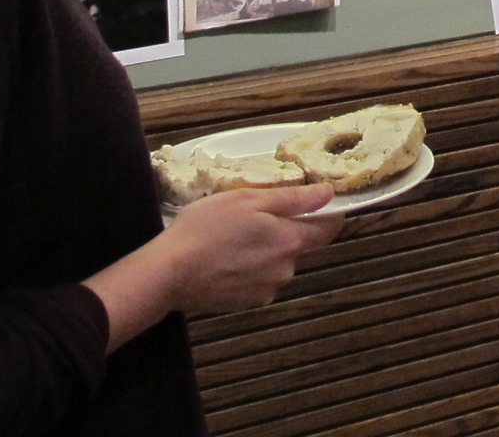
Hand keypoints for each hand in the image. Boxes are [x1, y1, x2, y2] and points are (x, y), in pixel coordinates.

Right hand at [156, 184, 340, 315]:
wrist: (170, 273)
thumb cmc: (207, 228)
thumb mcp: (249, 199)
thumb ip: (293, 198)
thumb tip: (328, 193)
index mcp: (290, 241)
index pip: (327, 229)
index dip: (328, 215)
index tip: (322, 205)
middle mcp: (285, 270)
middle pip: (298, 246)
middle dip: (285, 231)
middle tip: (254, 217)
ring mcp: (267, 290)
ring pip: (278, 264)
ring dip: (266, 252)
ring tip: (234, 239)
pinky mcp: (248, 304)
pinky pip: (260, 281)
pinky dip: (250, 270)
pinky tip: (227, 261)